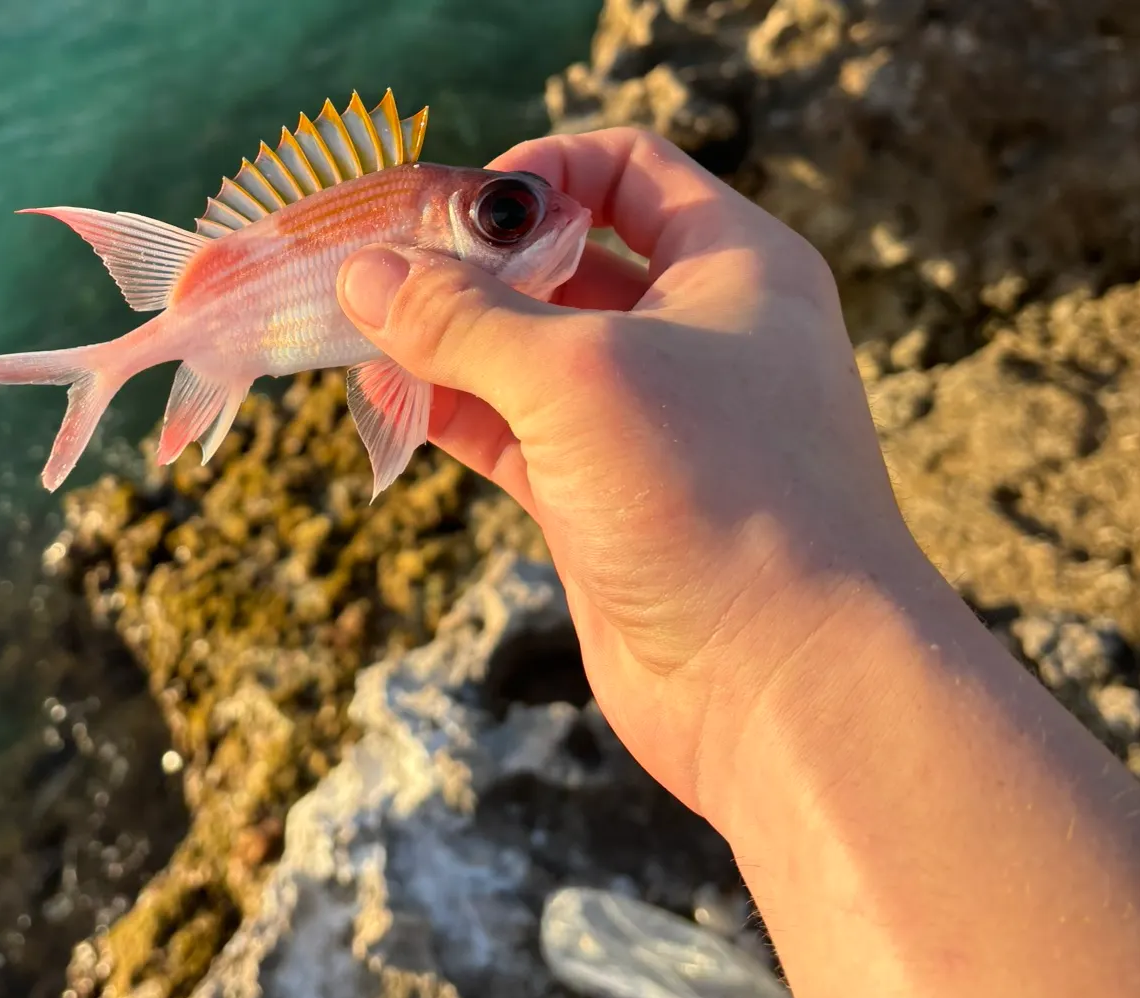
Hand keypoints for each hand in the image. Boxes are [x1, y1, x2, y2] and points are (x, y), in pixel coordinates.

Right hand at [336, 127, 926, 823]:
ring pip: (528, 360)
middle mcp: (696, 336)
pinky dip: (453, 416)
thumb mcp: (579, 378)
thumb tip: (363, 273)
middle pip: (563, 265)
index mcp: (732, 267)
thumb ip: (464, 321)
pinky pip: (514, 437)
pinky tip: (388, 404)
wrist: (783, 685)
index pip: (628, 171)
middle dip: (468, 266)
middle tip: (372, 272)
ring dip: (445, 346)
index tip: (455, 211)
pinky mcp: (603, 505)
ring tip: (357, 337)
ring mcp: (648, 427)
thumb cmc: (715, 494)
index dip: (538, 173)